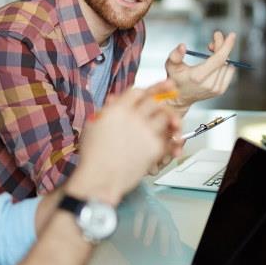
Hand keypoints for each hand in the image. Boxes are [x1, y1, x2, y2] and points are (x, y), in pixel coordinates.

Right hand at [68, 82, 180, 203]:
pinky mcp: (154, 147)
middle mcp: (132, 117)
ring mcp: (145, 132)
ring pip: (164, 117)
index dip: (154, 88)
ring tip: (171, 126)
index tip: (167, 85)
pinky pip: (167, 138)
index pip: (138, 92)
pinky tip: (169, 145)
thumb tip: (113, 101)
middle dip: (164, 101)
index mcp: (116, 110)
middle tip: (172, 102)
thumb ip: (106, 111)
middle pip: (154, 102)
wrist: (99, 179)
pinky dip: (169, 141)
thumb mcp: (93, 126)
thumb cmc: (92, 157)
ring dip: (168, 121)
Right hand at [164, 31, 236, 112]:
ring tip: (211, 50)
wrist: (180, 97)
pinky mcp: (220, 91)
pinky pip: (229, 72)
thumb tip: (182, 46)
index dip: (226, 46)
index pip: (219, 59)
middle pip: (224, 60)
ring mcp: (216, 89)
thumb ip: (175, 55)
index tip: (231, 35)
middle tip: (214, 38)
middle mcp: (210, 84)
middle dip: (221, 46)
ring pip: (228, 65)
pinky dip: (225, 63)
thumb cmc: (175, 79)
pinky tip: (215, 60)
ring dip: (222, 54)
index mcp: (198, 77)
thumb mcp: (171, 65)